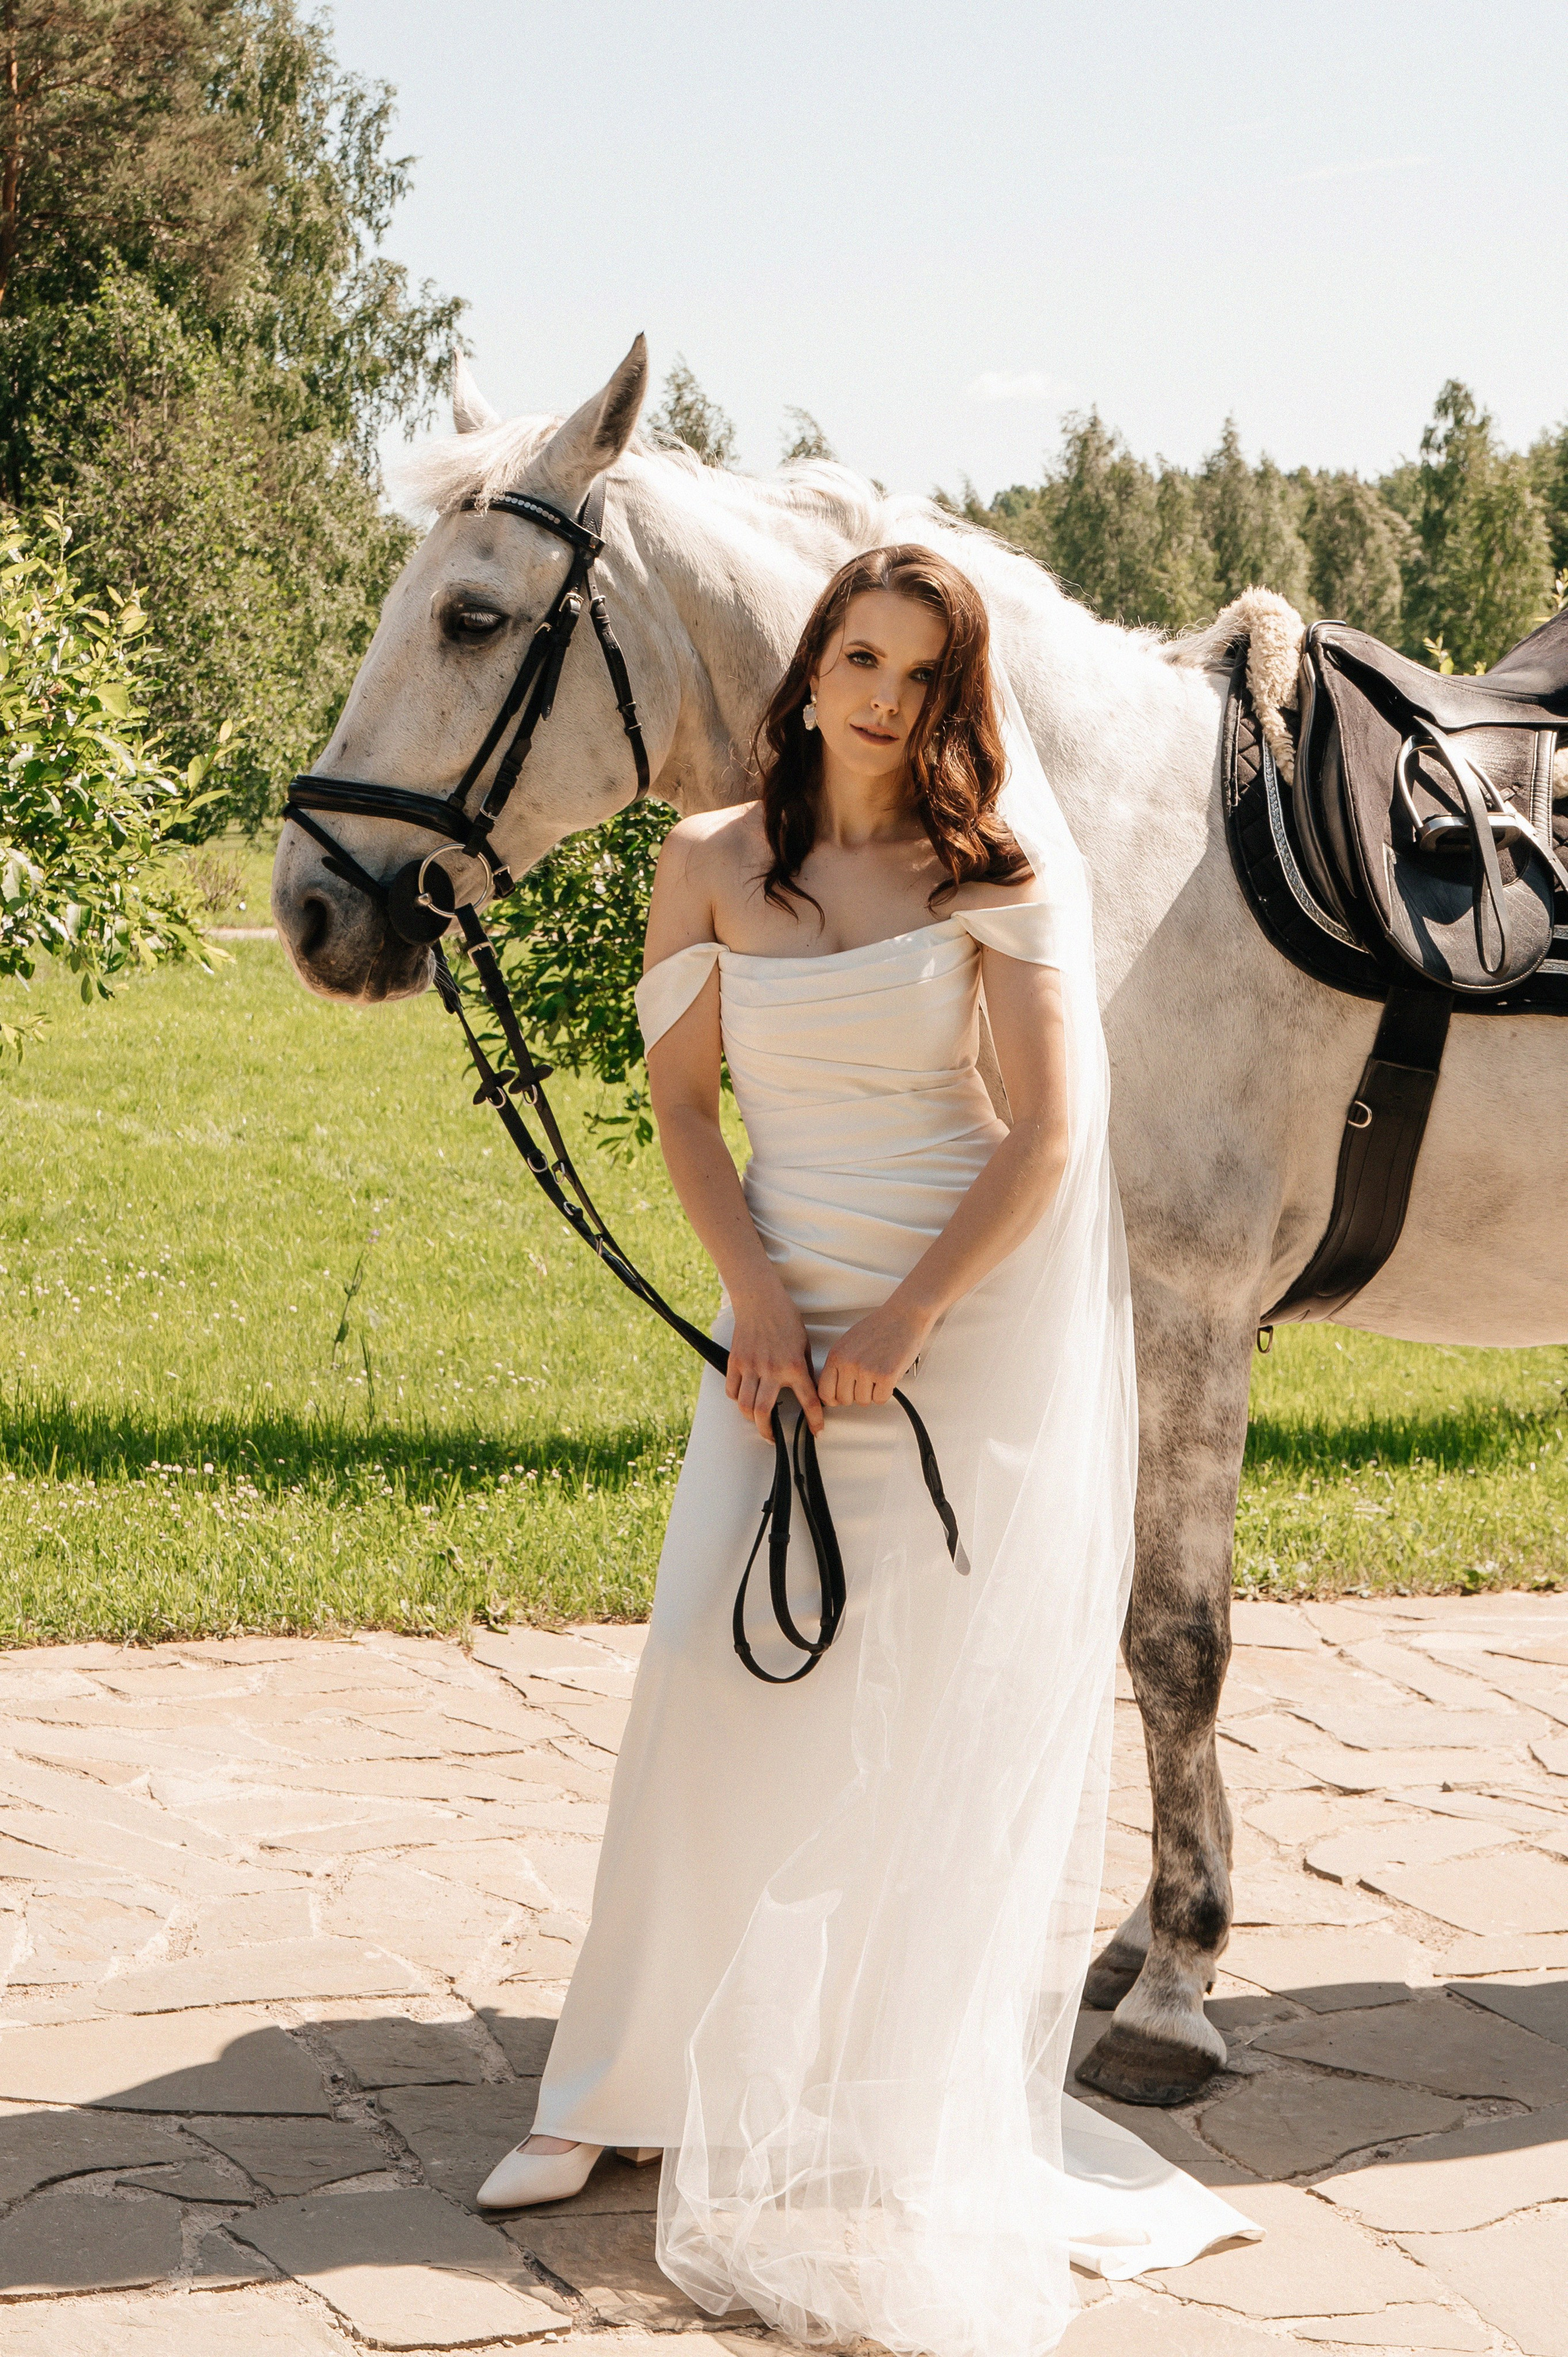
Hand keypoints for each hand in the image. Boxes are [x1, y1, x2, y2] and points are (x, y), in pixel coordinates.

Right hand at [726, 1287, 822, 1438]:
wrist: (761, 1300)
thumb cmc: (786, 1318)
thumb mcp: (804, 1344)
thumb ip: (805, 1369)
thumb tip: (809, 1390)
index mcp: (794, 1366)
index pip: (808, 1401)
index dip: (814, 1420)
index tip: (816, 1432)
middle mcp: (772, 1370)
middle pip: (763, 1412)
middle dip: (768, 1432)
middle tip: (773, 1438)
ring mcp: (751, 1366)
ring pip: (744, 1405)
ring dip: (750, 1418)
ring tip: (756, 1420)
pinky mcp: (735, 1361)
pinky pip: (731, 1390)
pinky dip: (736, 1398)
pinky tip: (743, 1398)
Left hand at [819, 1297, 933, 1407]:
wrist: (904, 1315)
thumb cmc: (880, 1327)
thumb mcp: (849, 1342)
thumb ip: (840, 1364)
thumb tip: (834, 1388)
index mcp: (837, 1355)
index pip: (824, 1392)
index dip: (834, 1399)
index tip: (840, 1398)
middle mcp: (849, 1363)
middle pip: (844, 1400)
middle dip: (856, 1394)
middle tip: (866, 1382)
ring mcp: (866, 1370)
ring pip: (863, 1401)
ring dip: (872, 1393)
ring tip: (878, 1375)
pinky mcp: (885, 1376)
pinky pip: (880, 1399)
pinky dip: (886, 1392)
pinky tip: (888, 1377)